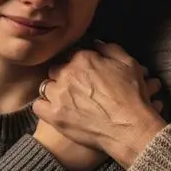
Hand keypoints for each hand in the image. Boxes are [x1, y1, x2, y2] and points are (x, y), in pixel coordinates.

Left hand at [32, 42, 166, 167]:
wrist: (130, 128)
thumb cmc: (132, 96)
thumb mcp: (129, 64)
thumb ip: (110, 49)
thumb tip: (96, 42)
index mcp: (83, 58)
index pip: (71, 55)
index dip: (77, 64)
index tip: (83, 74)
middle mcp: (67, 73)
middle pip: (56, 69)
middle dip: (63, 77)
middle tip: (75, 88)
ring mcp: (59, 95)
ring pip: (45, 86)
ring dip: (53, 91)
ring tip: (65, 100)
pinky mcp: (55, 115)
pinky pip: (38, 106)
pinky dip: (44, 108)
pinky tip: (54, 111)